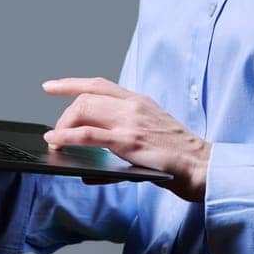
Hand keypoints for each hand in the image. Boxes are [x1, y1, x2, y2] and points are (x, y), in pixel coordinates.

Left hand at [41, 77, 212, 202]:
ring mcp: (131, 122)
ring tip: (55, 140)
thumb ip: (119, 145)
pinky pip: (89, 134)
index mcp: (139, 101)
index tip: (50, 86)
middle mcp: (134, 106)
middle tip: (55, 132)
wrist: (204, 166)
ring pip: (84, 109)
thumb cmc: (179, 158)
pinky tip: (58, 142)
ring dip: (63, 125)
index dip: (70, 83)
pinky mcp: (129, 142)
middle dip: (64, 113)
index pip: (98, 84)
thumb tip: (88, 170)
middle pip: (86, 96)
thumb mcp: (149, 139)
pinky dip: (68, 136)